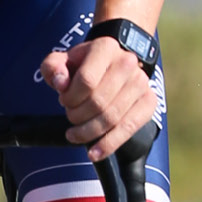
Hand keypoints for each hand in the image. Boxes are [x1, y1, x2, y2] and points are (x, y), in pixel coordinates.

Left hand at [37, 35, 156, 160]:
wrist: (112, 64)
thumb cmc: (83, 65)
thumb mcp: (62, 61)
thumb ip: (53, 68)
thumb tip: (60, 83)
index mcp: (105, 48)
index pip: (86, 81)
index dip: (70, 97)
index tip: (63, 100)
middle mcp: (128, 63)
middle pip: (98, 102)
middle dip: (77, 115)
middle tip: (70, 116)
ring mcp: (141, 83)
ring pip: (111, 118)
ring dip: (88, 132)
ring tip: (76, 134)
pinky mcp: (149, 102)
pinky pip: (129, 128)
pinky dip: (110, 144)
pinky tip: (95, 153)